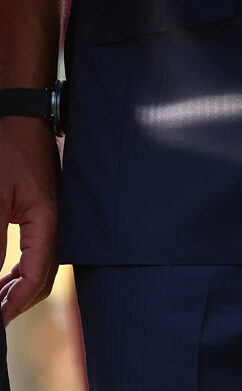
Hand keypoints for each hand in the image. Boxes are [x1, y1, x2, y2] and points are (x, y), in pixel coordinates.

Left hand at [0, 116, 58, 324]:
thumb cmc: (8, 150)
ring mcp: (53, 219)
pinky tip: (4, 278)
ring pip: (41, 269)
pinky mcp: (46, 213)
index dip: (14, 304)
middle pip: (42, 279)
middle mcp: (56, 224)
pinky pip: (39, 253)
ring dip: (18, 290)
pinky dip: (21, 272)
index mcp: (47, 221)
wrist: (24, 117)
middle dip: (17, 303)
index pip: (35, 277)